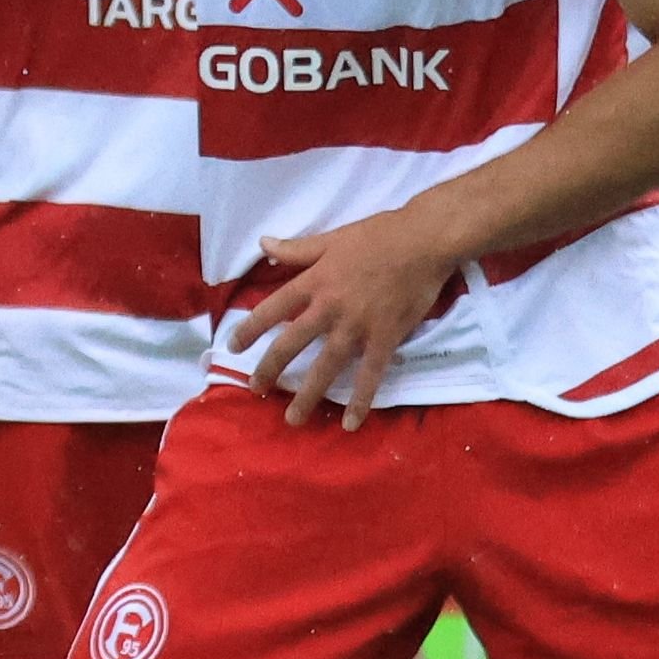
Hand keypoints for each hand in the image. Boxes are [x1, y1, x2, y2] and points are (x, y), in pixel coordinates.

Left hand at [226, 202, 466, 428]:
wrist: (424, 240)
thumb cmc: (378, 234)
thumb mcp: (331, 238)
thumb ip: (297, 249)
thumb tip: (263, 244)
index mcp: (314, 281)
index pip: (273, 308)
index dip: (250, 329)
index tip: (234, 347)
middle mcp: (330, 307)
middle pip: (292, 343)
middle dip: (270, 368)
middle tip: (255, 388)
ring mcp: (358, 326)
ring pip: (326, 366)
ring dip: (308, 394)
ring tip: (293, 419)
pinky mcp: (385, 338)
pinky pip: (370, 374)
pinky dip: (360, 399)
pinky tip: (351, 423)